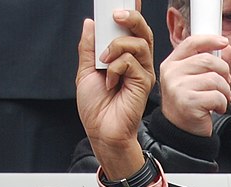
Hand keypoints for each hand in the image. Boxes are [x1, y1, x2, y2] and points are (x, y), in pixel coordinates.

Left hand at [76, 3, 157, 180]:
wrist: (101, 131)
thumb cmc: (96, 108)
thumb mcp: (85, 71)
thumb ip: (89, 48)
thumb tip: (90, 24)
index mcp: (124, 57)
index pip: (131, 29)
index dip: (131, 11)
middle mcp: (137, 62)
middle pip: (142, 30)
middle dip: (130, 17)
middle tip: (115, 15)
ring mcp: (143, 71)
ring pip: (137, 43)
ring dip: (116, 47)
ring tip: (104, 62)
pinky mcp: (144, 82)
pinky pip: (131, 62)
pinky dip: (116, 68)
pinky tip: (110, 82)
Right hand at [159, 32, 230, 137]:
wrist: (182, 132)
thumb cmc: (189, 105)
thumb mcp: (193, 80)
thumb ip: (206, 63)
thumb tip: (225, 48)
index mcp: (171, 64)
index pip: (191, 43)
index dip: (210, 40)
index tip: (224, 43)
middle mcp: (172, 74)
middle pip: (208, 60)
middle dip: (223, 71)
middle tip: (225, 82)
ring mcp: (178, 88)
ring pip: (215, 79)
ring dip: (224, 90)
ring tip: (220, 98)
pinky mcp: (188, 103)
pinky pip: (217, 96)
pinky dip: (222, 104)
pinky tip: (216, 109)